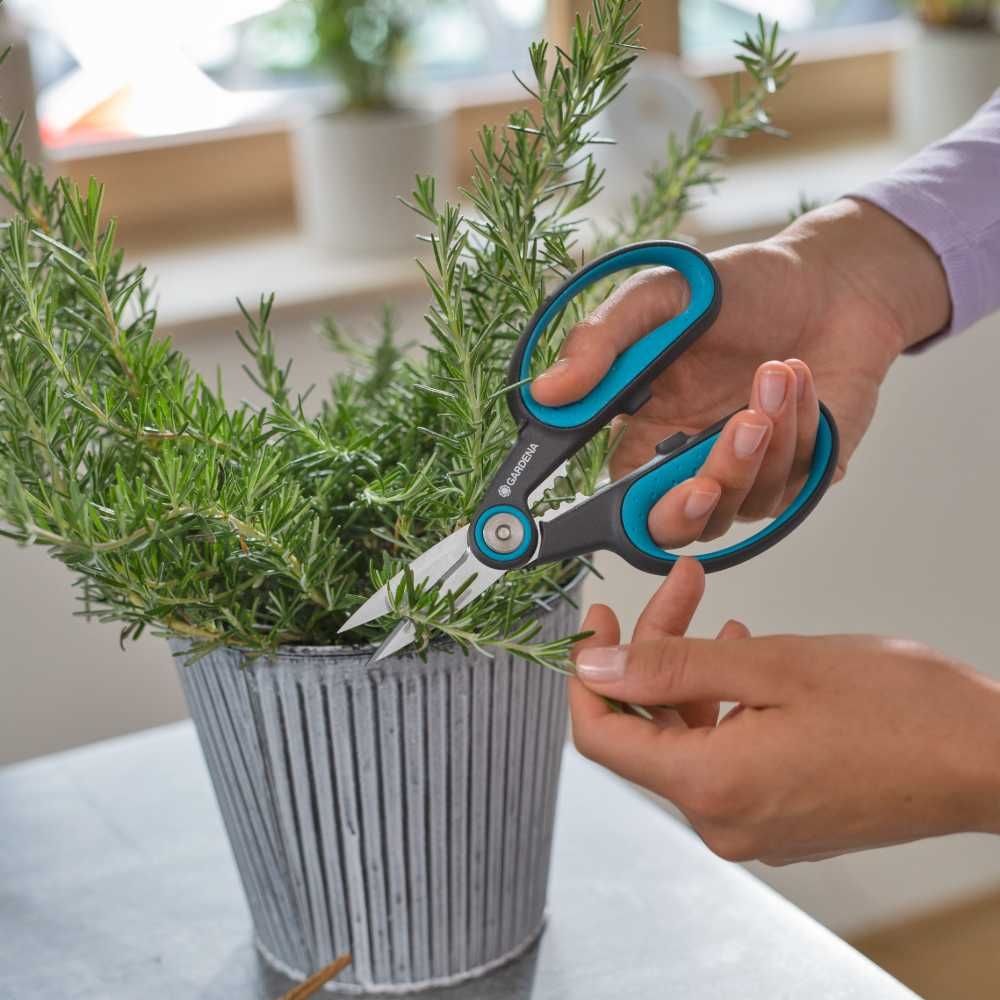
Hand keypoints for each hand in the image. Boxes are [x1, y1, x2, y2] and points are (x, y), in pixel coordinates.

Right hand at [532, 199, 950, 546]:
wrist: (836, 283)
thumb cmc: (744, 289)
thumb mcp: (661, 298)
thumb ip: (601, 343)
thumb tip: (546, 393)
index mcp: (644, 432)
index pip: (616, 498)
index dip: (612, 512)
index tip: (619, 495)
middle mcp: (688, 464)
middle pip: (672, 526)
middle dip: (695, 499)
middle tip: (731, 432)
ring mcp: (743, 476)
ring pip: (736, 507)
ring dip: (759, 442)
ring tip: (775, 371)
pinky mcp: (796, 477)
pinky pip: (789, 484)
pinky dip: (796, 428)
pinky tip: (799, 379)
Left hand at [569, 560, 999, 863]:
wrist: (989, 758)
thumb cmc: (900, 711)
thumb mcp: (771, 665)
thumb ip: (672, 668)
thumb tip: (596, 668)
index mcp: (712, 787)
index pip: (602, 738)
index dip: (586, 676)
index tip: (596, 624)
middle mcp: (724, 821)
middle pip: (648, 729)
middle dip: (652, 652)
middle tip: (677, 587)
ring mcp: (754, 825)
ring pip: (687, 736)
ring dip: (689, 672)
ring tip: (713, 609)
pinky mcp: (781, 817)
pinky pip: (723, 755)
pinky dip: (719, 704)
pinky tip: (739, 659)